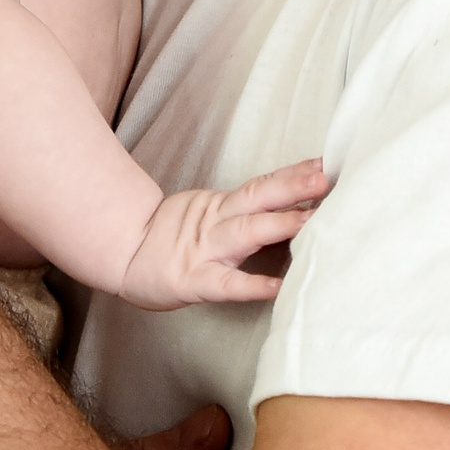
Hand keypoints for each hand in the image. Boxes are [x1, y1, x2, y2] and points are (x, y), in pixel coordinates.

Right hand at [119, 161, 331, 308]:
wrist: (124, 256)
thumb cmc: (172, 239)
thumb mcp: (208, 214)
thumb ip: (244, 209)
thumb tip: (295, 200)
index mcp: (222, 206)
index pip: (263, 185)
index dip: (293, 173)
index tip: (326, 162)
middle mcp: (217, 222)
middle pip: (258, 199)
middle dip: (293, 187)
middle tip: (324, 178)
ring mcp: (205, 250)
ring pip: (245, 232)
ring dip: (278, 224)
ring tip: (310, 220)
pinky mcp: (192, 280)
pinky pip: (227, 284)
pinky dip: (252, 285)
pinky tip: (277, 287)